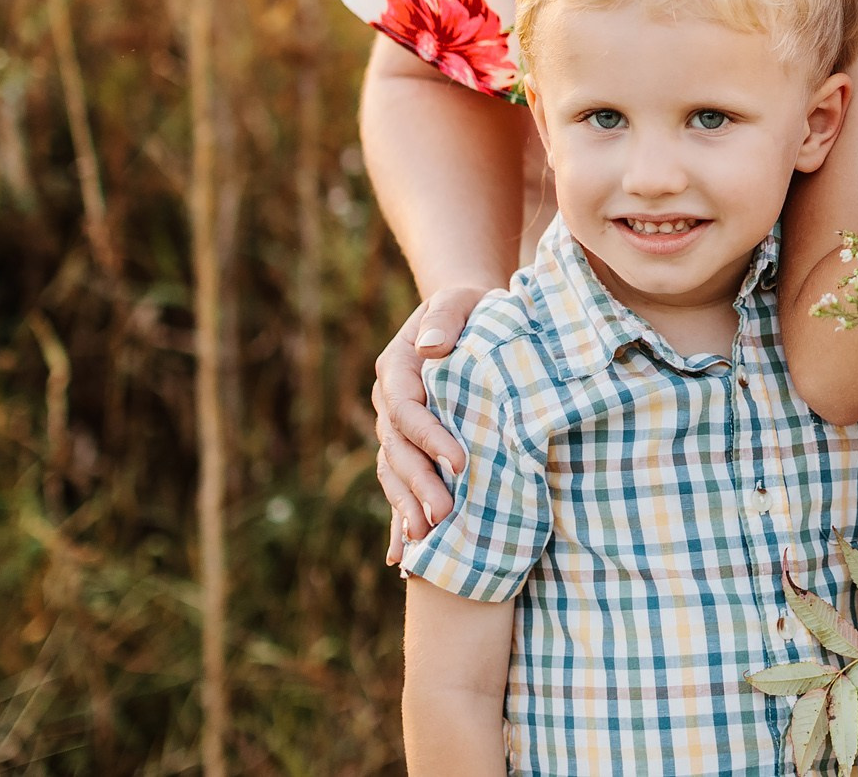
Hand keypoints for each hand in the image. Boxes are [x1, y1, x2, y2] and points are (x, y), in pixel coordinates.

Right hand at [374, 287, 483, 561]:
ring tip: (424, 539)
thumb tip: (430, 348)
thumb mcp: (460, 301)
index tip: (461, 461)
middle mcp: (389, 404)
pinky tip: (402, 556)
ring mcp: (395, 430)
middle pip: (397, 450)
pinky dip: (400, 519)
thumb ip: (446, 317)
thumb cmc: (469, 308)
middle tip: (443, 515)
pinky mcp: (410, 449)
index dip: (430, 437)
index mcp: (396, 369)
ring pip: (393, 474)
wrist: (465, 319)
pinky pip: (399, 486)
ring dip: (407, 507)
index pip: (407, 408)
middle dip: (419, 484)